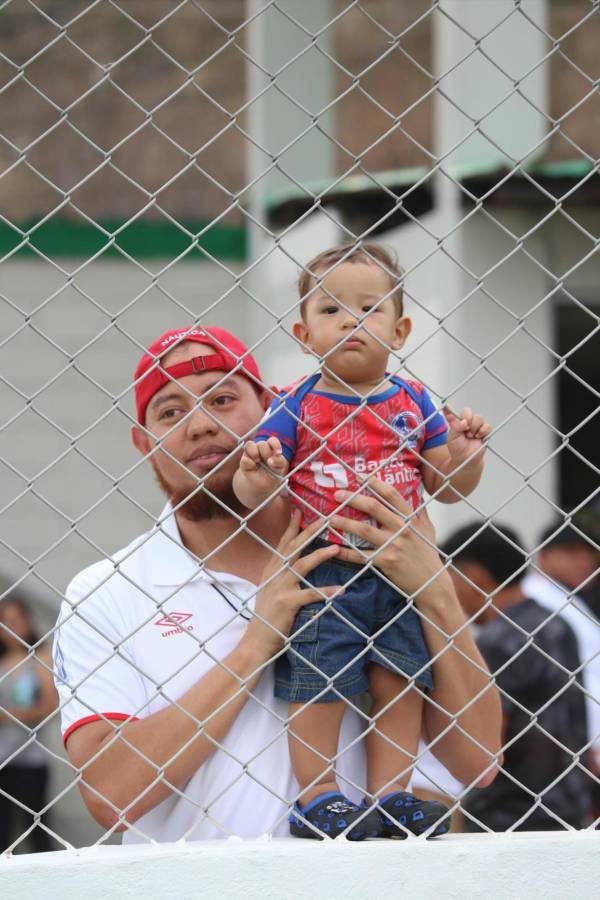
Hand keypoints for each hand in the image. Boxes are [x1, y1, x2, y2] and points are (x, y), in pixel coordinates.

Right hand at [239, 438, 288, 484]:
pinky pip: (245, 459)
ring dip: (254, 453)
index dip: (275, 445)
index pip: (272, 441)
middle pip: (262, 444)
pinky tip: (253, 468)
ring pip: (249, 444)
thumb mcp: (280, 469)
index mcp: (271, 448)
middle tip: (268, 463)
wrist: (262, 484)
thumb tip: (270, 460)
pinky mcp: (244, 460)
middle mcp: (260, 448)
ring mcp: (251, 453)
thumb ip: (279, 462)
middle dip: (266, 454)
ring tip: (258, 461)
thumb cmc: (273, 473)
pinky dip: (250, 464)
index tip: (278, 453)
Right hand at [244, 511, 342, 656]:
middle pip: (293, 548)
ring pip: (302, 566)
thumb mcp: (269, 589)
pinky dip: (327, 591)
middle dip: (308, 532)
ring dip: (319, 555)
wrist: (256, 640)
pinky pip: (311, 595)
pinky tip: (342, 590)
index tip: (300, 511)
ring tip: (336, 548)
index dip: (292, 527)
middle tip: (323, 518)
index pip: (282, 543)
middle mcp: (274, 575)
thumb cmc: (267, 616)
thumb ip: (280, 574)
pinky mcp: (287, 603)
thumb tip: (293, 561)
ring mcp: (280, 588)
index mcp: (271, 570)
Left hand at [329, 478, 448, 598]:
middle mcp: (401, 529)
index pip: (392, 495)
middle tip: (337, 494)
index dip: (375, 483)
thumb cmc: (428, 554)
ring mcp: (393, 545)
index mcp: (411, 519)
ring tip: (331, 518)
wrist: (432, 582)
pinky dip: (346, 553)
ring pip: (364, 530)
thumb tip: (419, 493)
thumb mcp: (428, 530)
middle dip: (353, 498)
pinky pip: (361, 556)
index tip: (360, 477)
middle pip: (374, 508)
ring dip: (345, 523)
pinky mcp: (385, 562)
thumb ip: (421, 512)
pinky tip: (334, 549)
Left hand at [444, 407, 490, 468]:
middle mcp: (467, 423)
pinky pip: (487, 426)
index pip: (457, 412)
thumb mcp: (452, 437)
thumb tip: (452, 415)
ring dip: (474, 427)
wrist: (465, 459)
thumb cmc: (457, 449)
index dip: (456, 411)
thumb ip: (454, 425)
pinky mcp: (484, 432)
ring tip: (470, 435)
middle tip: (465, 429)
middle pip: (469, 412)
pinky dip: (483, 430)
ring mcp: (476, 427)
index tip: (451, 411)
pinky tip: (478, 436)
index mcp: (458, 422)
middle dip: (467, 419)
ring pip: (479, 418)